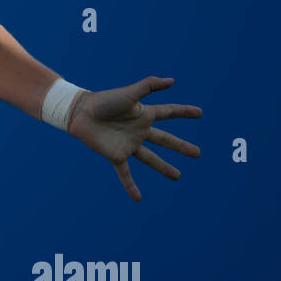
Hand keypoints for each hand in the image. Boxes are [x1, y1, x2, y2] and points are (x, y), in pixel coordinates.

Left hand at [66, 76, 202, 201]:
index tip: (200, 113)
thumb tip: (172, 81)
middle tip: (198, 153)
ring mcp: (129, 144)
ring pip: (151, 159)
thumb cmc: (104, 101)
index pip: (168, 112)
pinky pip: (125, 173)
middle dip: (181, 146)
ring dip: (164, 168)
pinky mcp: (116, 155)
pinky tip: (137, 199)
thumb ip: (150, 86)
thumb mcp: (130, 93)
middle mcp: (139, 131)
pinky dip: (130, 186)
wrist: (81, 113)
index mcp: (144, 114)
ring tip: (178, 176)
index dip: (184, 112)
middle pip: (165, 140)